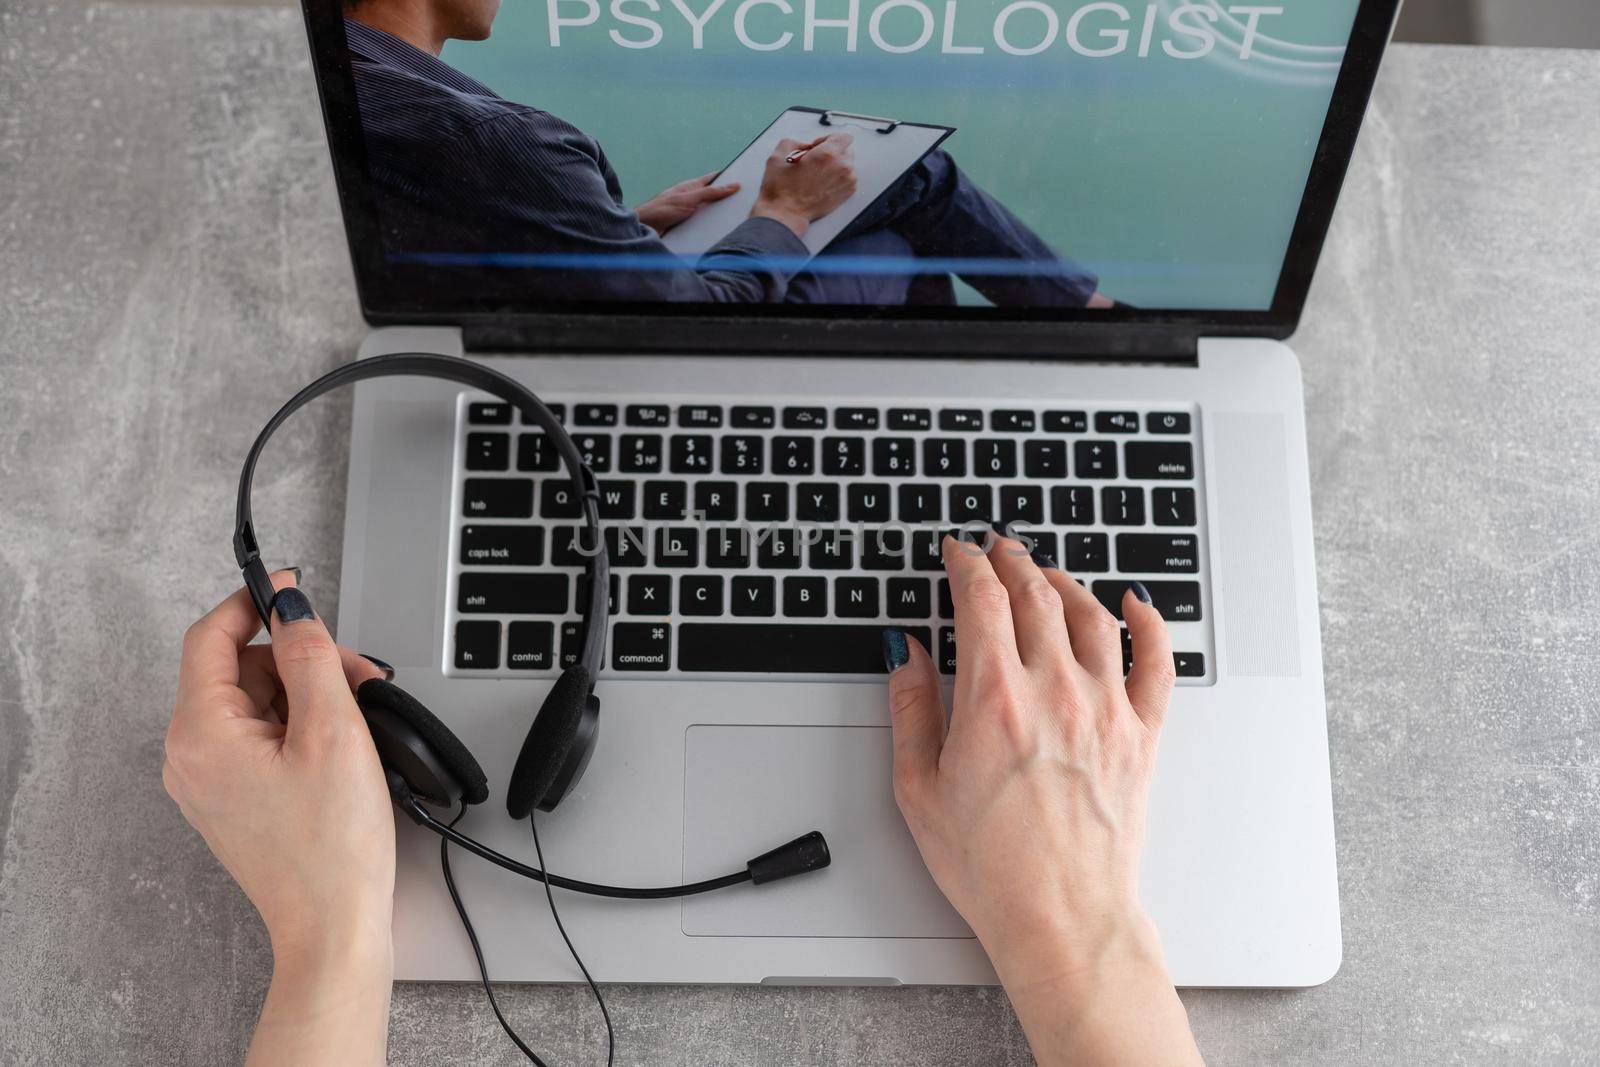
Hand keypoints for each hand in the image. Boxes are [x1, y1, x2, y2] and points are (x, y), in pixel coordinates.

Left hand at [164, 572, 392, 1065]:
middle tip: (357, 673)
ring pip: (255, 702)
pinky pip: (259, 737)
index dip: (253, 601)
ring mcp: (209, 781)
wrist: (335, 927)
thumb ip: (311, 657)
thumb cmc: (333, 848)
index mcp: (201, 734)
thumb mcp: (334, 731)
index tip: (291, 586)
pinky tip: (342, 743)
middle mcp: (191, 756)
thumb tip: (293, 610)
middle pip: (240, 668)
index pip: (212, 637)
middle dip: (300, 658)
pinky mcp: (233, 799)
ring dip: (308, 693)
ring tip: (360, 714)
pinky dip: (300, 725)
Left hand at [635, 172, 740, 235]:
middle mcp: (691, 198)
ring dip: (717, 218)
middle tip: (742, 204)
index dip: (727, 178)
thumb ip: (710, 192)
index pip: (713, 179)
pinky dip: (709, 228)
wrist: (644, 228)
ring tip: (731, 222)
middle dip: (726, 201)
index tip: (742, 178)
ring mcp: (689, 212)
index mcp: (692, 186)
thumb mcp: (689, 198)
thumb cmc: (661, 209)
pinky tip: (717, 233)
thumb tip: (733, 185)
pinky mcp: (687, 225)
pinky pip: (703, 226)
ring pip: (709, 213)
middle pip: (714, 197)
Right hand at [750, 133, 856, 237]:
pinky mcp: (847, 194)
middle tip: (815, 161)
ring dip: (835, 166)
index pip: (844, 136)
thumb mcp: (779, 155)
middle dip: (832, 152)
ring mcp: (846, 181)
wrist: (785, 213)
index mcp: (827, 153)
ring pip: (847, 165)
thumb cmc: (782, 190)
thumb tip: (805, 145)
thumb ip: (796, 142)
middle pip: (847, 150)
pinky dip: (837, 178)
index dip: (828, 138)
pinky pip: (848, 178)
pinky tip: (822, 183)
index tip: (818, 146)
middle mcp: (841, 166)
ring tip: (817, 175)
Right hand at [885, 536, 1201, 1065]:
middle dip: (1011, 560)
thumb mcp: (918, 788)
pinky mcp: (1140, 735)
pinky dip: (1148, 623)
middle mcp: (1054, 691)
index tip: (957, 552)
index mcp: (993, 699)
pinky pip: (1156, 662)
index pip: (981, 599)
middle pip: (1035, 595)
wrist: (1061, 917)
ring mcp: (1104, 710)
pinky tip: (1135, 604)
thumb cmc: (990, 866)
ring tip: (1046, 573)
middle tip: (997, 548)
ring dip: (1064, 581)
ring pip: (1090, 615)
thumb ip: (910, 709)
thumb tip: (905, 655)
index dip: (966, 564)